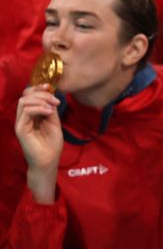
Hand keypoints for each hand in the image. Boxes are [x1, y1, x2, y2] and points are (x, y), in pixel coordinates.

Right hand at [15, 84, 62, 203]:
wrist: (49, 161)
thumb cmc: (51, 145)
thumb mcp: (54, 123)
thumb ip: (51, 110)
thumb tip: (51, 96)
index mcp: (31, 114)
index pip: (29, 95)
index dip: (38, 88)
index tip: (50, 87)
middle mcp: (23, 116)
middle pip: (25, 95)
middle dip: (41, 93)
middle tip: (55, 100)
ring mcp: (21, 122)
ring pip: (23, 101)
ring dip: (40, 100)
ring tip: (52, 107)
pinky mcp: (20, 128)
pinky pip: (26, 112)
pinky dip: (39, 108)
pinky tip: (49, 112)